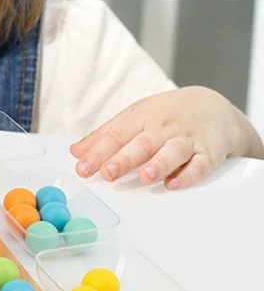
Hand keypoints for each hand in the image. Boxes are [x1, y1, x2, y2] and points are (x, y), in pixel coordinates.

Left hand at [70, 86, 263, 189]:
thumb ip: (105, 135)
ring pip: (172, 152)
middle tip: (108, 173)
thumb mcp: (133, 117)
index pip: (116, 136)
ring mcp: (186, 139)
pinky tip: (175, 184)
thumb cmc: (166, 114)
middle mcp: (163, 128)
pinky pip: (200, 165)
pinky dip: (189, 175)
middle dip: (124, 159)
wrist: (213, 107)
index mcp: (141, 118)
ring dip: (158, 165)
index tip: (83, 168)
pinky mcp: (208, 152)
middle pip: (142, 144)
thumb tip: (77, 151)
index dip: (98, 153)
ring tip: (145, 177)